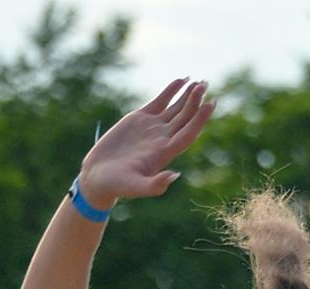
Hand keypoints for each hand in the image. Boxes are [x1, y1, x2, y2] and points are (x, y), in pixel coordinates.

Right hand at [77, 79, 213, 209]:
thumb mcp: (134, 186)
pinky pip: (161, 101)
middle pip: (186, 118)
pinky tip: (182, 80)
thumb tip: (175, 176)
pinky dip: (171, 91)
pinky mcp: (140, 118)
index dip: (200, 119)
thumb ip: (154, 185)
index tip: (210, 104)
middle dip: (196, 102)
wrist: (99, 177)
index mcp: (164, 153)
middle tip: (205, 85)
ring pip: (176, 108)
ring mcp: (153, 128)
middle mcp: (162, 139)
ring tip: (199, 82)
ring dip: (188, 95)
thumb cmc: (116, 185)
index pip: (188, 133)